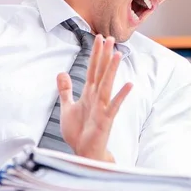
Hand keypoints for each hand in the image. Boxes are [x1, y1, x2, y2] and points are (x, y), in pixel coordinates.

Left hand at [56, 35, 132, 161]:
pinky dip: (121, 96)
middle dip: (104, 55)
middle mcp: (97, 97)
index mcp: (89, 94)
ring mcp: (103, 108)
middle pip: (101, 72)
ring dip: (112, 70)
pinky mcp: (106, 120)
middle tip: (109, 38)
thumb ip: (66, 90)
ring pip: (108, 85)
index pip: (92, 69)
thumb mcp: (67, 107)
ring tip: (117, 54)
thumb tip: (61, 73)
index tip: (98, 38)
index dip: (95, 54)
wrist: (84, 153)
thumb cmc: (79, 132)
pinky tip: (129, 85)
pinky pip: (114, 106)